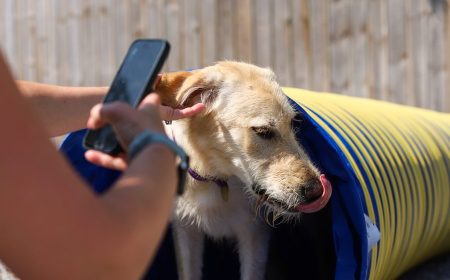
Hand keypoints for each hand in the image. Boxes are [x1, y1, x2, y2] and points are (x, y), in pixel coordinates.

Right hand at [84, 94, 204, 169]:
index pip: (152, 99)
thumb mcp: (117, 111)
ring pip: (124, 143)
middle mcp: (151, 129)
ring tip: (92, 140)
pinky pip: (118, 160)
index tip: (134, 96)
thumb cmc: (139, 129)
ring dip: (106, 143)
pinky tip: (89, 155)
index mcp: (152, 112)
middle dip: (118, 124)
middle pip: (134, 123)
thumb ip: (103, 110)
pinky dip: (103, 158)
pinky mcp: (137, 162)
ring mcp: (144, 147)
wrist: (151, 159)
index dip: (144, 96)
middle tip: (101, 122)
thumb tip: (94, 118)